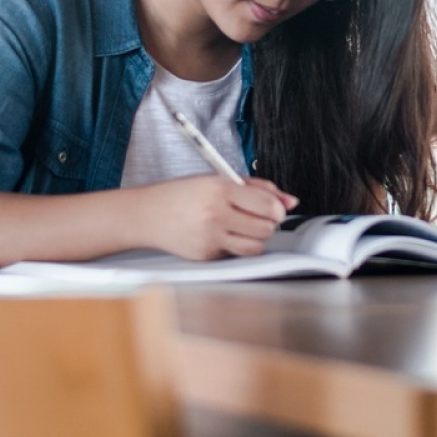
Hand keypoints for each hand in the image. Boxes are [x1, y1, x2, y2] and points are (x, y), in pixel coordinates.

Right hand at [137, 175, 297, 259]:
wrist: (146, 215)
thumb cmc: (182, 195)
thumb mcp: (218, 180)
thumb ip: (257, 188)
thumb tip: (290, 201)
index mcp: (219, 189)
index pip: (267, 204)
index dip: (278, 209)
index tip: (275, 209)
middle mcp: (215, 214)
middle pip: (266, 227)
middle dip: (268, 223)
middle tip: (256, 217)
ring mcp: (210, 238)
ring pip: (256, 246)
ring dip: (256, 237)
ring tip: (242, 227)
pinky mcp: (206, 256)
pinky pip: (236, 255)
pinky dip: (236, 246)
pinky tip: (222, 235)